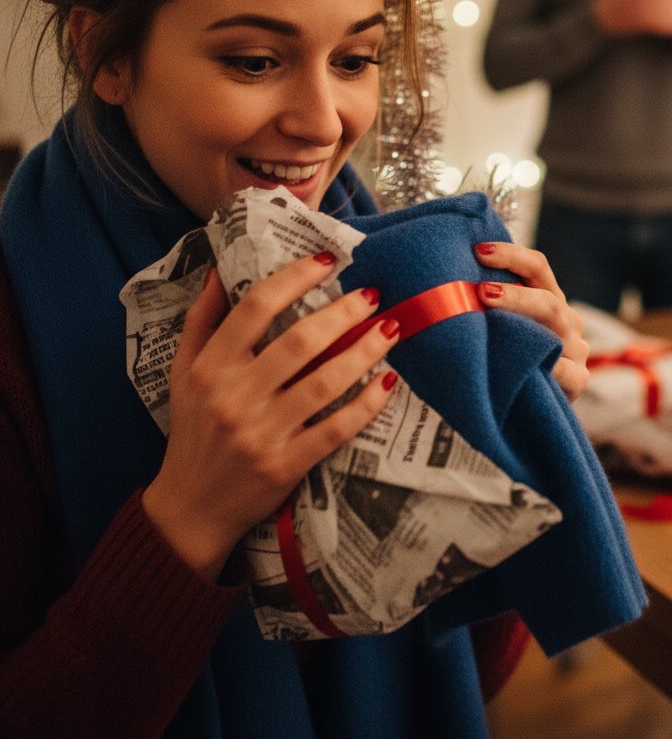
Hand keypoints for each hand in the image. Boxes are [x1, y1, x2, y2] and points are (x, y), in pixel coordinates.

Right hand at [142, 254, 399, 578]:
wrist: (190, 508)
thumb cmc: (193, 430)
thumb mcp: (183, 371)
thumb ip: (202, 318)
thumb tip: (220, 268)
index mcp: (210, 366)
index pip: (256, 306)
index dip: (295, 277)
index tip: (327, 261)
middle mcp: (235, 396)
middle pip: (301, 340)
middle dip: (344, 312)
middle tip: (372, 294)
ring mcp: (262, 433)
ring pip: (325, 381)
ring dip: (365, 351)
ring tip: (390, 328)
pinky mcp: (286, 465)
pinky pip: (336, 428)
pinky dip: (366, 403)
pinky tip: (389, 380)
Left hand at [474, 242, 588, 401]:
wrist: (519, 408)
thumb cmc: (502, 359)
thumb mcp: (497, 327)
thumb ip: (484, 305)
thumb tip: (440, 277)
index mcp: (549, 298)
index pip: (538, 267)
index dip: (511, 255)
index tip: (479, 250)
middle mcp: (566, 320)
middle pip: (547, 299)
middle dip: (514, 294)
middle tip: (481, 291)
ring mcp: (576, 350)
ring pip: (556, 329)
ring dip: (525, 320)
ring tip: (494, 318)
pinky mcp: (578, 380)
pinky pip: (566, 372)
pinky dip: (548, 365)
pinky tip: (525, 363)